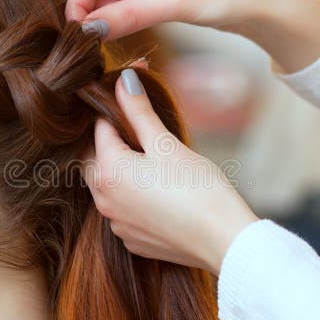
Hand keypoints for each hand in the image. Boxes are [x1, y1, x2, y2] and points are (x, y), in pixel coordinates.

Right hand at [65, 0, 266, 40]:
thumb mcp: (169, 7)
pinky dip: (111, 9)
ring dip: (98, 7)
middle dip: (85, 1)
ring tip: (116, 29)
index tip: (79, 34)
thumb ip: (125, 18)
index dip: (78, 2)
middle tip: (98, 31)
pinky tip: (124, 24)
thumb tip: (87, 31)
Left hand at [82, 65, 258, 275]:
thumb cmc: (199, 190)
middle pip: (96, 158)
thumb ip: (139, 112)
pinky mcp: (132, 239)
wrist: (223, 240)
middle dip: (112, 139)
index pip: (100, 128)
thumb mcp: (167, 144)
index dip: (116, 107)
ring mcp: (117, 223)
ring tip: (150, 157)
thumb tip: (124, 79)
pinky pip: (122, 210)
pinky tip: (156, 190)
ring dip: (120, 168)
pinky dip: (132, 196)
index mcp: (108, 172)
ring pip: (107, 186)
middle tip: (138, 125)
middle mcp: (104, 201)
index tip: (131, 95)